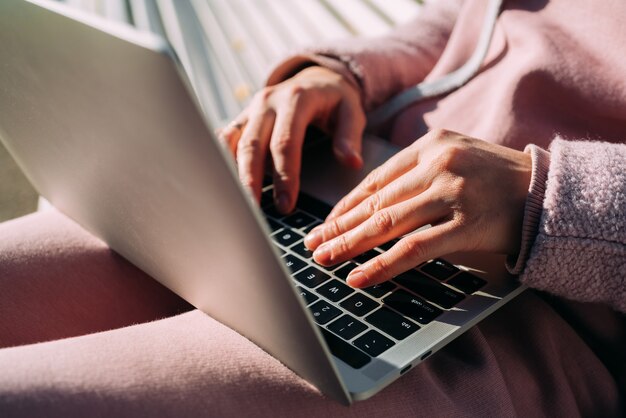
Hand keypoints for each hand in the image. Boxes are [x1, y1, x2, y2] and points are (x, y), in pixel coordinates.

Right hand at [219, 66, 364, 212]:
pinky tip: (224, 183)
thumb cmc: (335, 100)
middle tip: (254, 210)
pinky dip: (222, 159)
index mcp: (296, 99)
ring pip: (234, 142)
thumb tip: (351, 162)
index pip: (285, 142)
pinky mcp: (242, 117)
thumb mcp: (352, 112)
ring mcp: (251, 108)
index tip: (286, 203)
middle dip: (252, 180)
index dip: (284, 175)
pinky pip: (226, 138)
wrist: (316, 79)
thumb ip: (350, 137)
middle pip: (253, 144)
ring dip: (232, 173)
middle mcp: (268, 101)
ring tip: (235, 202)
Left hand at [303, 129, 532, 287]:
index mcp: (430, 145)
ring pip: (387, 223)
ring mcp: (452, 193)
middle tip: (312, 244)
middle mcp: (438, 164)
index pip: (375, 180)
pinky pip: (415, 249)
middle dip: (338, 227)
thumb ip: (415, 173)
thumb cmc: (496, 178)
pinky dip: (383, 264)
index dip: (345, 206)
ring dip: (350, 245)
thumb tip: (369, 204)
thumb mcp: (454, 159)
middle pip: (375, 202)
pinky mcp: (466, 224)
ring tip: (324, 260)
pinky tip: (360, 276)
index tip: (324, 223)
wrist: (547, 192)